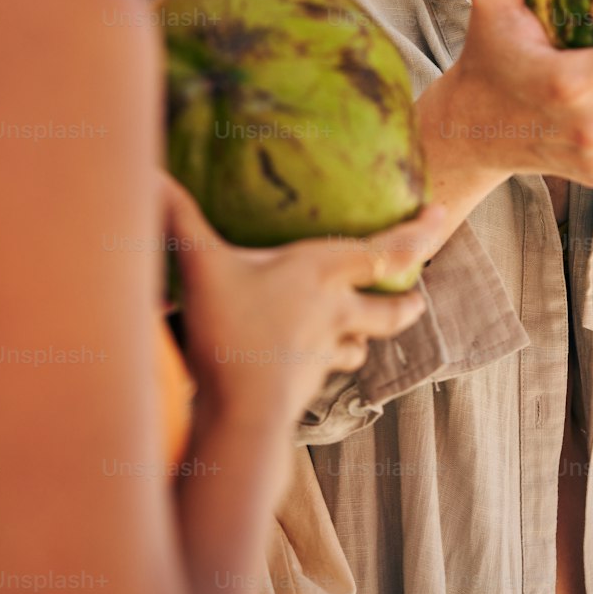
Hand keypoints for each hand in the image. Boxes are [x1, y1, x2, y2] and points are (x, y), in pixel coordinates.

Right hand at [160, 172, 445, 430]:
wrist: (240, 418)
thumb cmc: (230, 335)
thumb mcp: (202, 268)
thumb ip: (178, 219)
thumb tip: (149, 175)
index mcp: (320, 273)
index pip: (385, 249)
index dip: (417, 233)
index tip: (444, 216)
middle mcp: (334, 312)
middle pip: (389, 307)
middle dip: (406, 302)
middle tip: (420, 299)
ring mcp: (323, 354)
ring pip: (362, 345)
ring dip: (367, 337)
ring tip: (364, 335)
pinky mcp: (306, 386)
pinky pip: (328, 372)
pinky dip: (327, 366)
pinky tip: (313, 366)